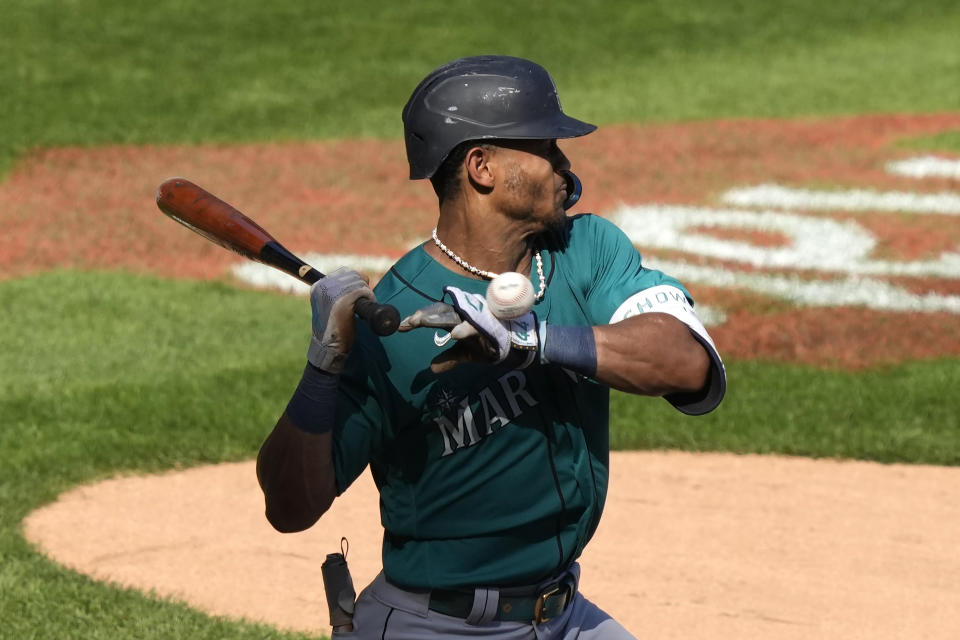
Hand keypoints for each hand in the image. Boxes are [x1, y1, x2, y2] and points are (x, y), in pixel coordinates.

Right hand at [307, 267, 374, 372]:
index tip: (360, 293)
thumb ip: (339, 292)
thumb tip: (362, 279)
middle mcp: (323, 286)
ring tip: (363, 308)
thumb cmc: (333, 328)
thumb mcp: (331, 305)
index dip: (356, 280)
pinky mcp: (343, 301)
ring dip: (366, 294)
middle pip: (353, 275)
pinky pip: (362, 291)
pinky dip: (369, 298)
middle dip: (362, 287)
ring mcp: (333, 293)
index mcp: (318, 286)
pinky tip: (365, 311)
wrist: (328, 348)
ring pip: (359, 282)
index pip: (345, 271)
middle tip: (363, 303)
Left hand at [399, 286, 536, 371]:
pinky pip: (475, 327)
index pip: (435, 316)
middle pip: (440, 312)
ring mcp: (477, 319)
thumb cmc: (491, 346)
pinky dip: (465, 330)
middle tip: (406, 322)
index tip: (400, 327)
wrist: (518, 347)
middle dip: (423, 317)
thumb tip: (432, 368)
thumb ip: (450, 358)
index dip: (418, 320)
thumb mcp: (467, 355)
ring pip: (454, 316)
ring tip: (418, 321)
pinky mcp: (489, 327)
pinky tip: (454, 334)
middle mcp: (466, 315)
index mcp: (459, 320)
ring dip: (436, 318)